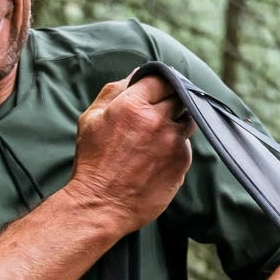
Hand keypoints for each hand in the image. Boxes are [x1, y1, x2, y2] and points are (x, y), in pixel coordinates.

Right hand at [66, 75, 192, 233]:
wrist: (101, 205)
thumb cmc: (93, 162)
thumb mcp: (91, 119)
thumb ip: (114, 91)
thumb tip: (136, 74)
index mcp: (132, 105)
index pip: (159, 79)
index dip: (158, 83)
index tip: (155, 90)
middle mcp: (157, 120)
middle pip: (178, 95)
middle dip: (170, 99)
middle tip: (158, 110)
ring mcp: (173, 142)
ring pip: (188, 118)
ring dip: (178, 120)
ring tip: (160, 133)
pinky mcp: (182, 162)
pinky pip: (186, 144)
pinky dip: (176, 146)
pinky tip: (158, 157)